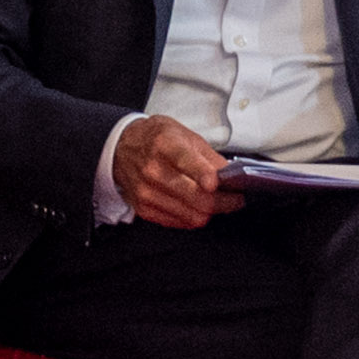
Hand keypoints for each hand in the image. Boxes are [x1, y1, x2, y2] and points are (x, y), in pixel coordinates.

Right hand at [109, 111, 243, 231]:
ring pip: (192, 215)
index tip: (217, 183)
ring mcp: (146, 191)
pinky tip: (197, 206)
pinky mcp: (143, 208)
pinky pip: (179, 223)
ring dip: (212, 211)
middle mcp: (152, 169)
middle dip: (225, 202)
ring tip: (219, 202)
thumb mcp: (185, 135)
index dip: (203, 174)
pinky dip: (194, 217)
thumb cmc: (156, 139)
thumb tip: (230, 176)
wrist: (121, 148)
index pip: (185, 161)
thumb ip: (209, 157)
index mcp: (164, 144)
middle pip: (197, 197)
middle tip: (236, 198)